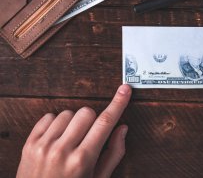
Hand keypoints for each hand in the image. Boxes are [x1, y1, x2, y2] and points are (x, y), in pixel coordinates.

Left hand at [16, 85, 131, 177]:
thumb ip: (113, 153)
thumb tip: (122, 128)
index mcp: (82, 160)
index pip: (105, 122)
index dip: (118, 103)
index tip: (124, 90)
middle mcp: (62, 150)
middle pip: (86, 112)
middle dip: (92, 121)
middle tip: (89, 137)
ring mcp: (43, 146)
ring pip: (68, 113)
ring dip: (74, 123)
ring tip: (71, 141)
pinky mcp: (30, 143)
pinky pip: (49, 117)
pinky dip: (56, 124)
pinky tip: (58, 138)